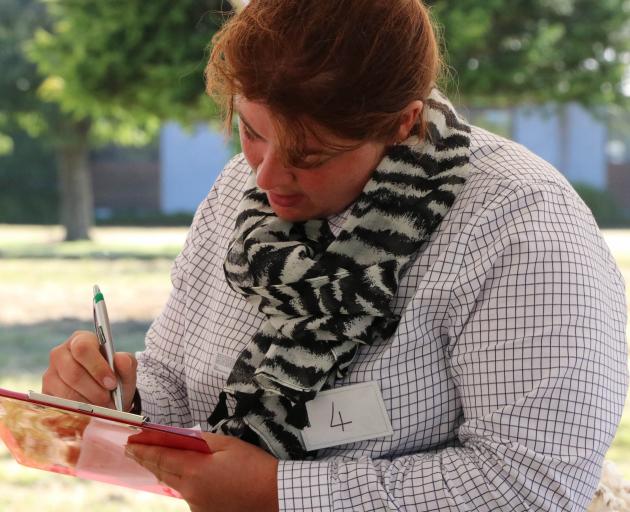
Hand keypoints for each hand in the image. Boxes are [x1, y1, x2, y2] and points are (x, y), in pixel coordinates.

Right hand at [42, 330, 136, 409]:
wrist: (104, 398)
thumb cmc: (113, 378)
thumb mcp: (125, 371)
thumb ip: (127, 364)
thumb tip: (119, 359)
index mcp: (81, 340)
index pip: (83, 348)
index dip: (97, 367)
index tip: (112, 383)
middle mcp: (61, 353)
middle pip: (73, 372)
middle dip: (94, 390)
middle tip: (108, 400)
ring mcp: (50, 373)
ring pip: (66, 391)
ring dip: (87, 403)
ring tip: (102, 407)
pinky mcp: (45, 393)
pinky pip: (59, 405)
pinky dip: (77, 411)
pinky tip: (89, 412)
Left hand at [125, 433, 278, 511]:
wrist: (275, 495)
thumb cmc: (254, 467)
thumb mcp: (229, 445)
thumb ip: (202, 441)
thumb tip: (184, 438)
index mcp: (195, 470)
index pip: (161, 457)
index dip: (144, 449)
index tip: (131, 443)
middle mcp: (191, 491)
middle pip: (162, 472)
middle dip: (147, 460)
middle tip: (133, 451)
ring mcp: (197, 506)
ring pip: (175, 485)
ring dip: (167, 472)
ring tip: (158, 460)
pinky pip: (189, 495)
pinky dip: (185, 484)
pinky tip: (190, 476)